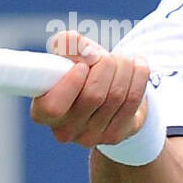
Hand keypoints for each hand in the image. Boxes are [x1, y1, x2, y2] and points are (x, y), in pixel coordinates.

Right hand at [29, 30, 149, 147]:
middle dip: (105, 65)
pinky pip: (132, 100)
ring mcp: (90, 137)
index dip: (70, 83)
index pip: (53, 106)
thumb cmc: (81, 72)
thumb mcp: (69, 54)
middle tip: (106, 56)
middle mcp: (64, 130)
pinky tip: (138, 65)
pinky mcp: (114, 136)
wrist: (106, 95)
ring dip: (124, 67)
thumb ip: (68, 44)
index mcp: (43, 112)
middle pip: (93, 96)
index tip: (82, 65)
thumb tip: (82, 48)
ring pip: (116, 96)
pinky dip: (139, 76)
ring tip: (123, 58)